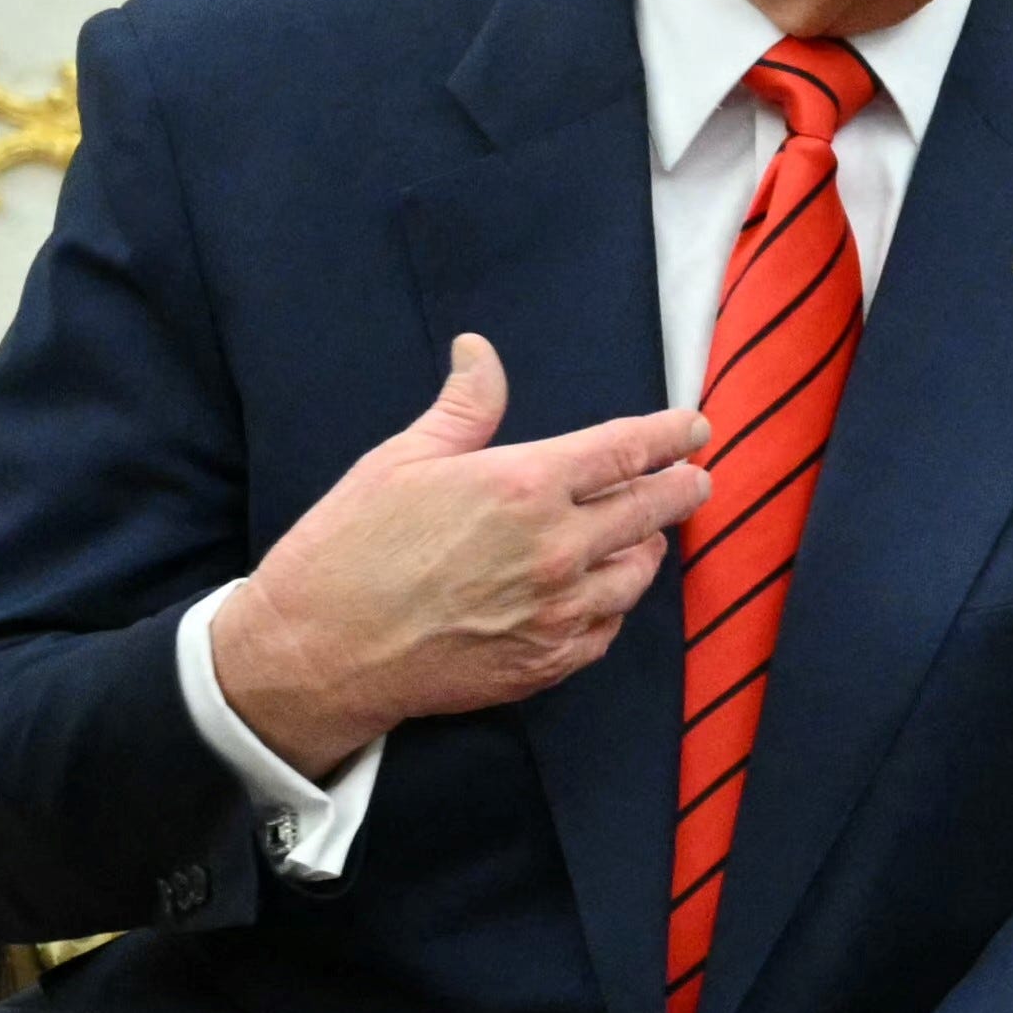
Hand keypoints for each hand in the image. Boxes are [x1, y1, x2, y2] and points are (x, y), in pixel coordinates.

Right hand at [214, 333, 706, 773]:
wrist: (317, 651)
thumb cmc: (349, 548)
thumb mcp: (400, 461)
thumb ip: (463, 409)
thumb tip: (480, 351)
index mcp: (523, 485)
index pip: (627, 450)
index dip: (670, 435)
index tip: (695, 428)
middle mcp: (556, 548)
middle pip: (654, 509)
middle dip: (682, 487)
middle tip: (694, 477)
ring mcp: (560, 610)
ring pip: (640, 571)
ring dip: (646, 546)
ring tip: (640, 534)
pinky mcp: (551, 661)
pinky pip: (609, 624)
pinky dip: (612, 602)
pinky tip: (598, 590)